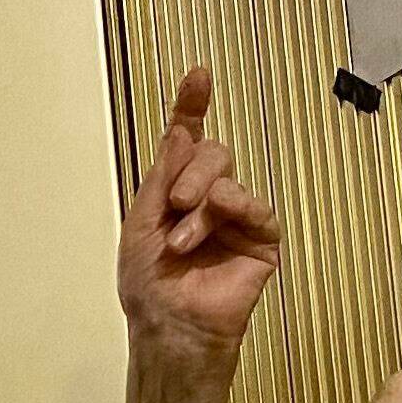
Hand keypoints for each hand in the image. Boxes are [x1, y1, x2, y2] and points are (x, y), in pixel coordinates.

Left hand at [117, 64, 282, 363]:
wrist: (168, 327)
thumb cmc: (149, 287)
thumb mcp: (141, 221)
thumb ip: (163, 175)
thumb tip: (182, 133)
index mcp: (175, 192)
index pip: (187, 140)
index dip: (192, 106)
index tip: (198, 76)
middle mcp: (207, 200)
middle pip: (212, 152)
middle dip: (190, 172)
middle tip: (175, 203)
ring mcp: (235, 219)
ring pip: (229, 177)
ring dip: (202, 202)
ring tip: (182, 238)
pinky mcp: (260, 241)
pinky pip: (257, 207)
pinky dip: (234, 208)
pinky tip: (213, 223)